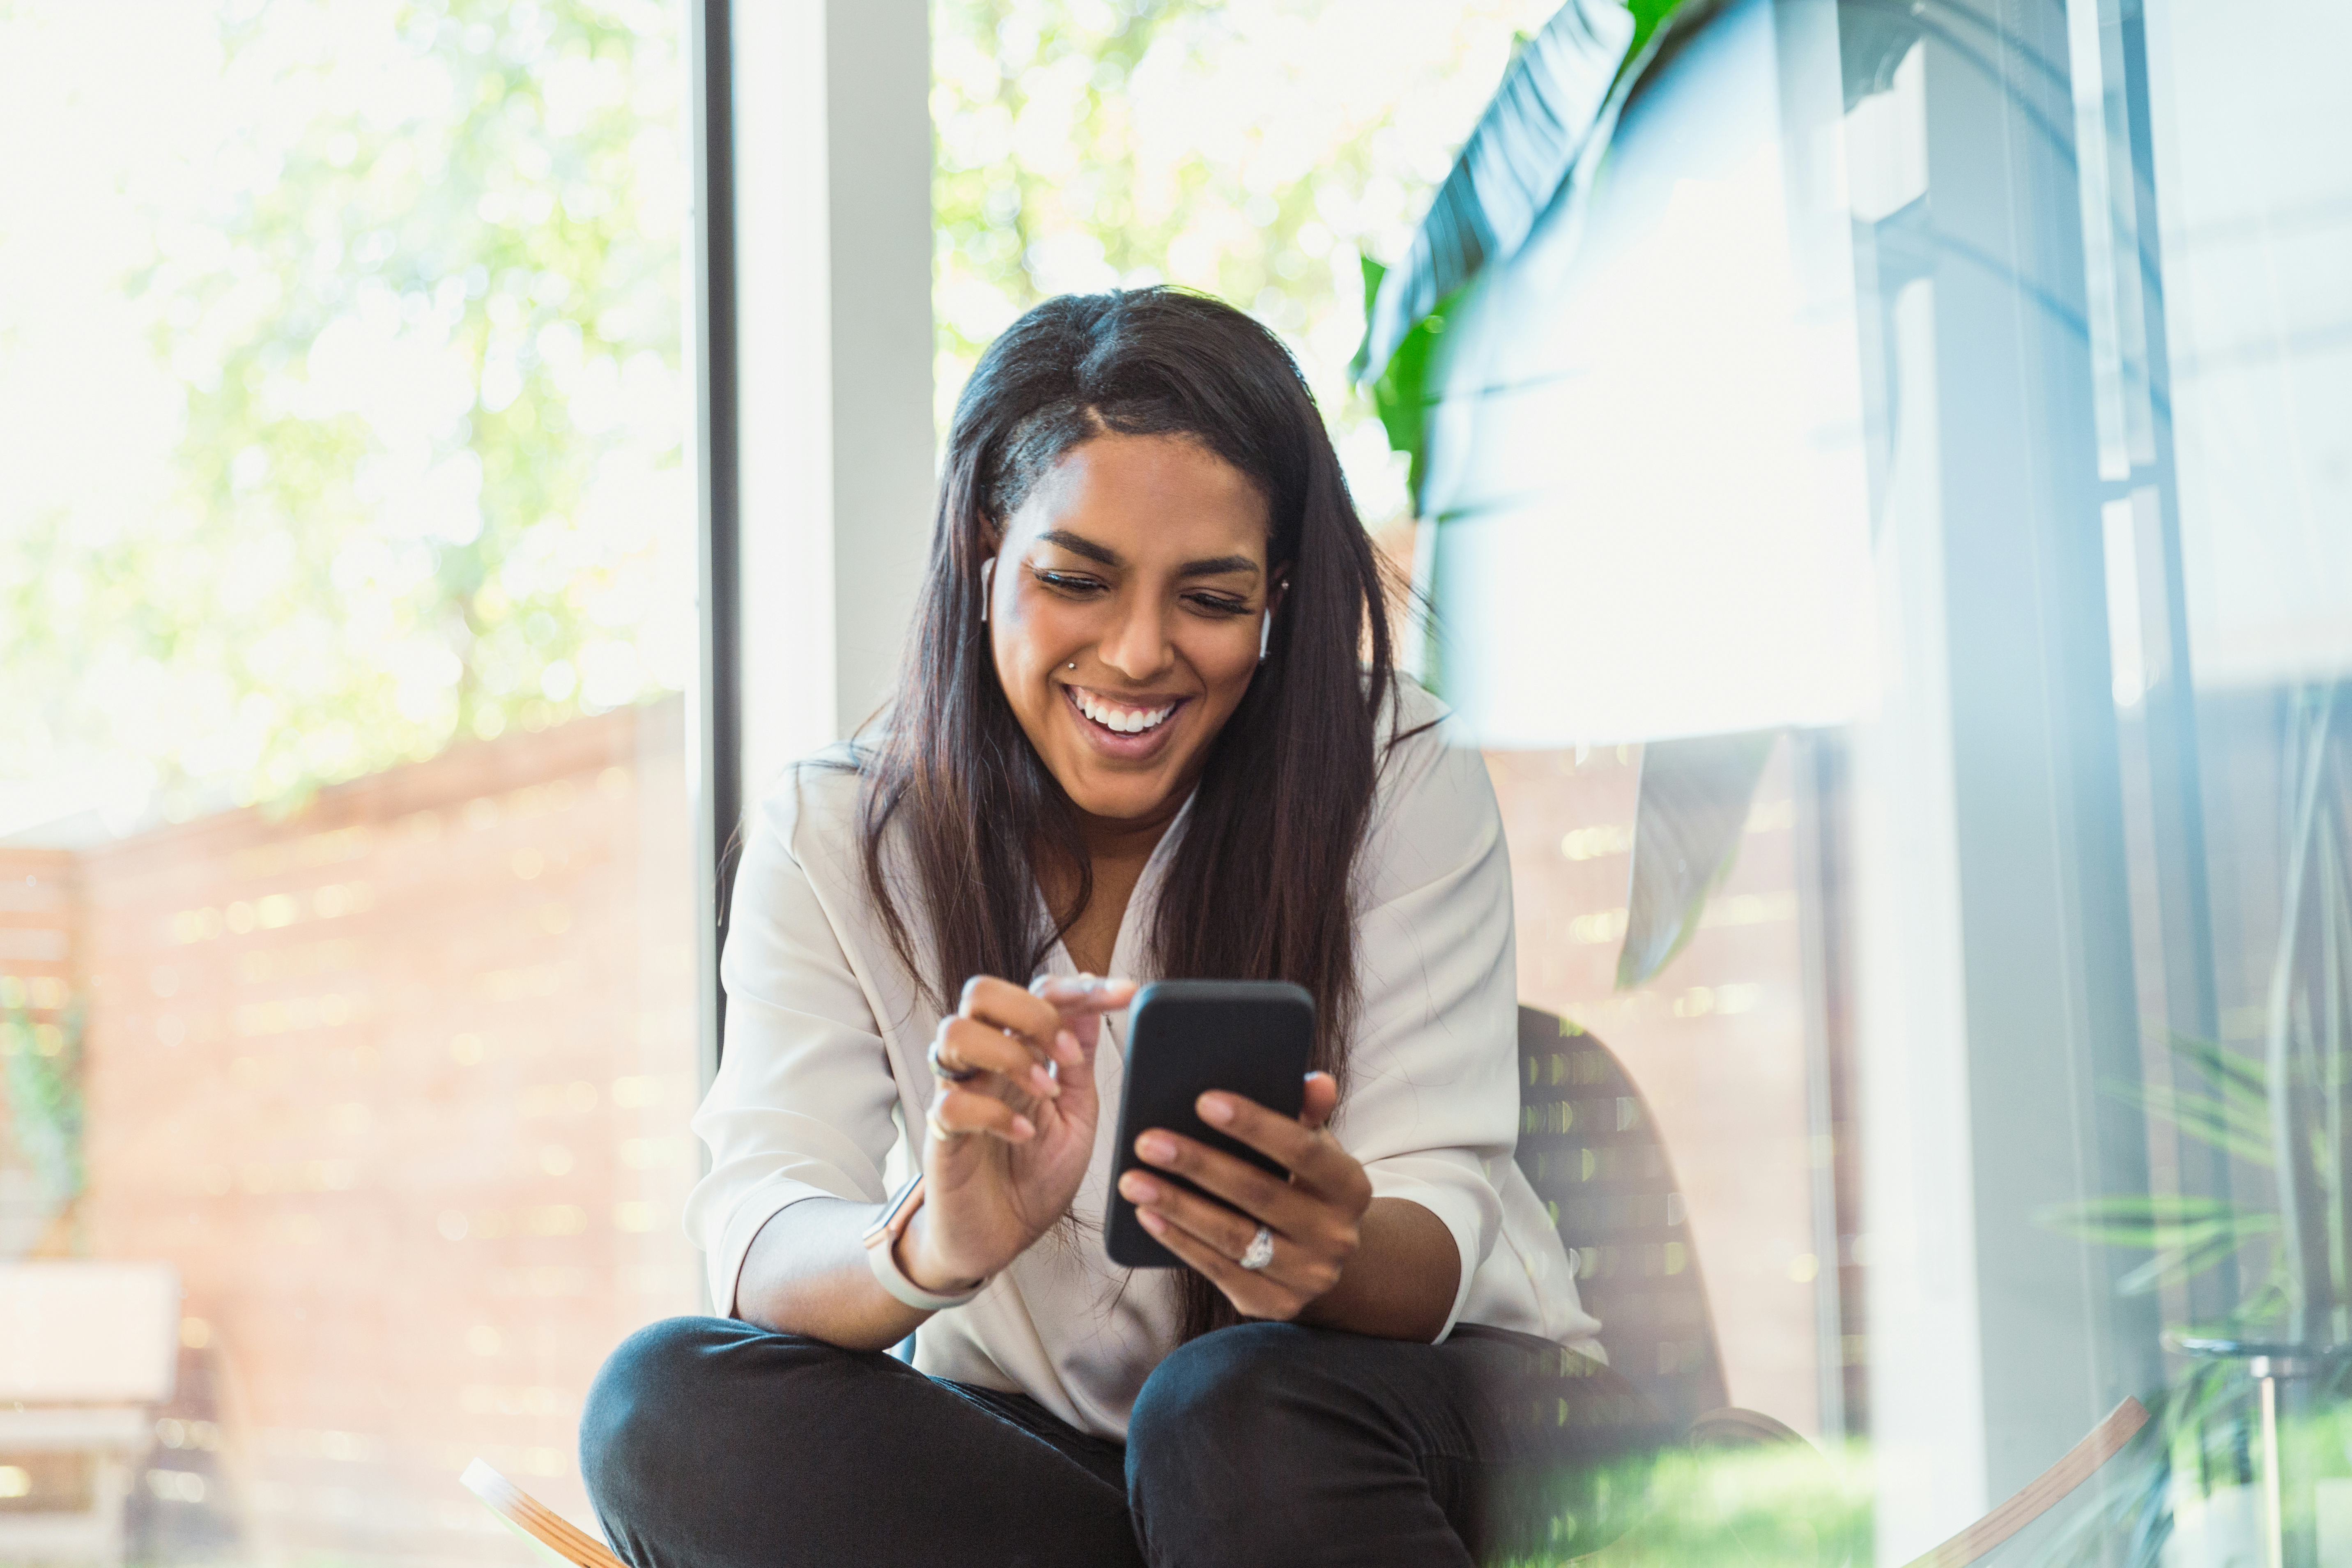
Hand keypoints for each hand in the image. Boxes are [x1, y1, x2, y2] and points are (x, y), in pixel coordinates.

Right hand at [902, 973, 1136, 1294]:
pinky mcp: (941, 1135)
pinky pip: (953, 1103)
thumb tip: (1094, 1001)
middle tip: (1067, 1055)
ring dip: (1009, 1055)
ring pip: (954, 1032)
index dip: (1083, 987)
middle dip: (1033, 1011)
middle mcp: (982, 1063)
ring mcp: (956, 1094)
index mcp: (1017, 1051)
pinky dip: (995, 1115)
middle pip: (981, 992)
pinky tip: (1023, 1135)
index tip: (1129, 994)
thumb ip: (1077, 1061)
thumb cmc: (1034, 1176)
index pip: (1038, 992)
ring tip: (1044, 1091)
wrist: (1000, 1239)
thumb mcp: (1074, 1113)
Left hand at [1116, 1072, 1371, 1320]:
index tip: (1202, 1101)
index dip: (1255, 1125)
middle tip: (1146, 1142)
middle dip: (1198, 1165)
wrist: (1322, 1255)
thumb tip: (1315, 1082)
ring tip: (1133, 1181)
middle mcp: (1337, 1236)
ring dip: (1177, 1207)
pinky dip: (1180, 1243)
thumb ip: (1307, 1113)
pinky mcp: (1277, 1305)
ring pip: (1233, 1236)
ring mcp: (1308, 1276)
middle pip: (1259, 1194)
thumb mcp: (1314, 1148)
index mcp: (1350, 1187)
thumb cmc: (1305, 1184)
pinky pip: (1220, 1271)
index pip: (1303, 1150)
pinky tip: (1148, 1217)